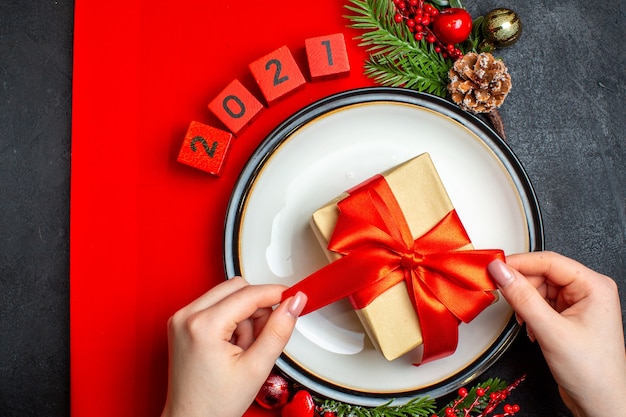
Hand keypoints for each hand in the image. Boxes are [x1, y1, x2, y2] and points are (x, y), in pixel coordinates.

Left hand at [160, 277, 306, 416]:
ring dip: (243, 315)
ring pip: (227, 294)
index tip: (293, 297)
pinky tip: (230, 345)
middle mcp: (186, 316)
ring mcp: (181, 318)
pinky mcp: (182, 322)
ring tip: (241, 349)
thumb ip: (278, 331)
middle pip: (236, 287)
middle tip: (261, 338)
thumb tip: (293, 304)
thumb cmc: (214, 404)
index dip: (276, 294)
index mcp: (202, 325)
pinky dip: (230, 319)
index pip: (248, 294)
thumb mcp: (256, 368)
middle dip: (256, 308)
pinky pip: (215, 305)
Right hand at [488, 251, 625, 416]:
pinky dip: (530, 314)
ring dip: (526, 303)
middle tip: (504, 297)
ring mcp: (579, 304)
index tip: (494, 268)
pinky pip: (541, 303)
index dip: (519, 263)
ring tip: (526, 322)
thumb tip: (501, 271)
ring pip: (539, 289)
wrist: (601, 404)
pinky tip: (532, 329)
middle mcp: (588, 291)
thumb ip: (522, 297)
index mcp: (594, 286)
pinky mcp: (568, 317)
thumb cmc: (592, 372)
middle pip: (542, 274)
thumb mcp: (551, 330)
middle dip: (522, 287)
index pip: (549, 261)